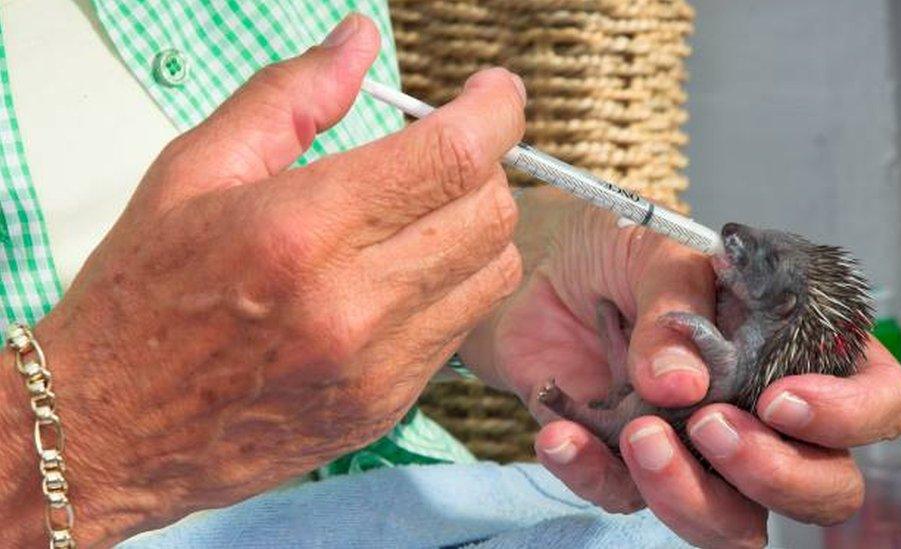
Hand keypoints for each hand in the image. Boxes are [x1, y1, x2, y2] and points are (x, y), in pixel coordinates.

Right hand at [0, 15, 525, 545]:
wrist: (108, 430)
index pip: (454, 156)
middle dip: (487, 165)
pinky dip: (451, 286)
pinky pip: (460, 329)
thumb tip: (359, 41)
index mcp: (301, 228)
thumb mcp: (195, 170)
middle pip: (492, 213)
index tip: (492, 93)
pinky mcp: (384, 407)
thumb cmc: (143, 296)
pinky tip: (399, 275)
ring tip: (424, 213)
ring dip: (477, 228)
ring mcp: (375, 367)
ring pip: (493, 274)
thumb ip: (289, 95)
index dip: (497, 109)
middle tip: (446, 152)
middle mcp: (352, 304)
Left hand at [461, 189, 900, 547]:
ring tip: (639, 435)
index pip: (876, 401)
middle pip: (821, 487)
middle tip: (710, 427)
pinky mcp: (630, 468)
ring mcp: (699, 452)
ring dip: (691, 496)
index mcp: (797, 347)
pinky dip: (592, 474)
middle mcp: (760, 412)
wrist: (539, 274)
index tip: (780, 400)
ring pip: (734, 523)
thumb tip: (682, 385)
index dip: (848, 416)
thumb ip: (676, 308)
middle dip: (775, 475)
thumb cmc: (617, 251)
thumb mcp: (654, 251)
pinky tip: (561, 435)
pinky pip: (623, 499)